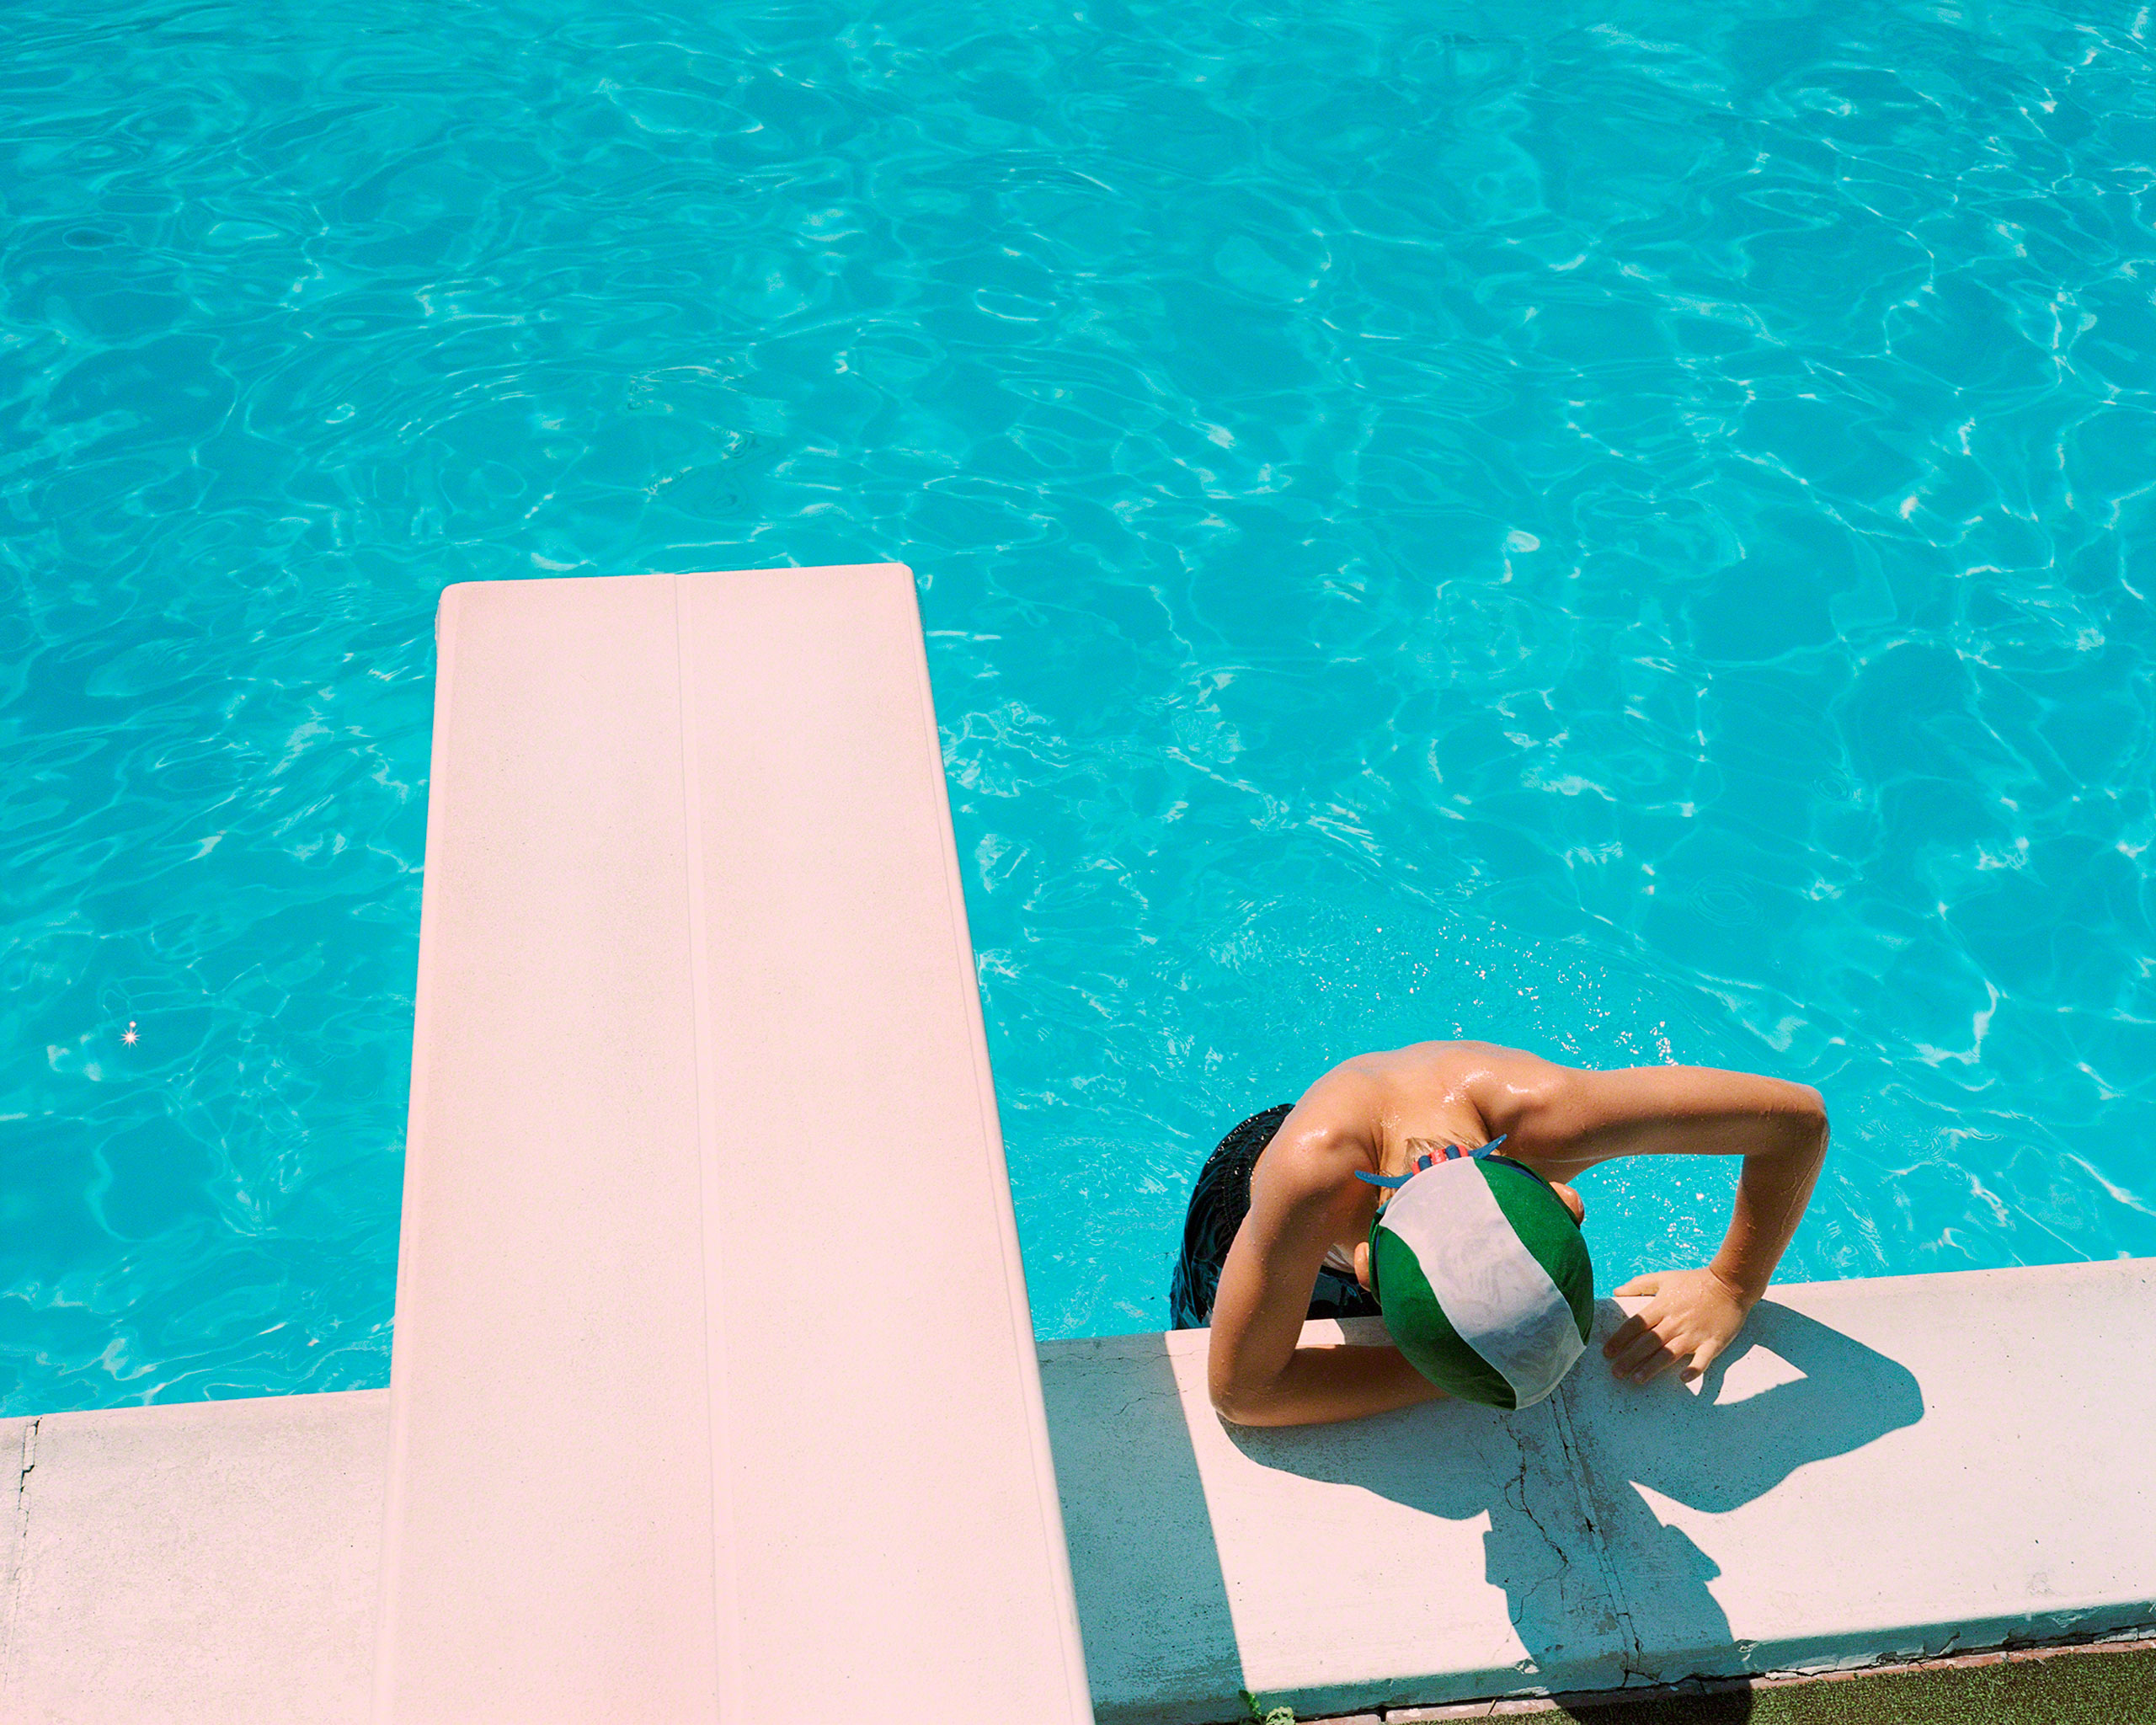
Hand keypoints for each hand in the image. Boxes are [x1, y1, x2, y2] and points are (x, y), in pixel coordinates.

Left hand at [1603, 1268, 1753, 1384]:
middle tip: (1616, 1372)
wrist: (1730, 1283)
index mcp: (1662, 1307)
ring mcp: (1694, 1334)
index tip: (1607, 1352)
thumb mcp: (1664, 1278)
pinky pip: (1703, 1359)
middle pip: (1648, 1343)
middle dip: (1630, 1358)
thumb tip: (1616, 1291)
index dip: (1620, 1339)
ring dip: (1653, 1367)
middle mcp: (1675, 1322)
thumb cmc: (1694, 1282)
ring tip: (1637, 1379)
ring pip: (1669, 1354)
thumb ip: (1638, 1284)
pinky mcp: (1714, 1342)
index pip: (1635, 1325)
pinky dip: (1695, 1369)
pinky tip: (1684, 1379)